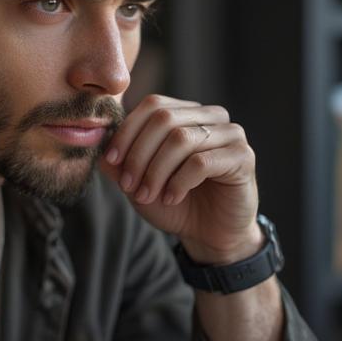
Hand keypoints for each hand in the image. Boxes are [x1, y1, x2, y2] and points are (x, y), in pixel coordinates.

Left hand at [101, 94, 259, 262]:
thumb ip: (119, 160)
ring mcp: (230, 134)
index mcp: (187, 114)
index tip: (111, 162)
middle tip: (128, 185)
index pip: (152, 105)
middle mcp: (211, 116)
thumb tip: (99, 137)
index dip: (127, 132)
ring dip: (156, 171)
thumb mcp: (138, 182)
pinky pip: (201, 162)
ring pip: (181, 139)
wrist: (209, 235)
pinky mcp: (243, 157)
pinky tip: (171, 198)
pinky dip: (178, 183)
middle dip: (139, 155)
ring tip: (148, 195)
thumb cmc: (175, 204)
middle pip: (164, 119)